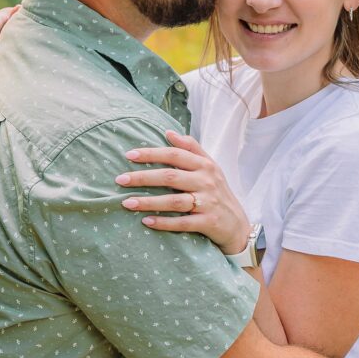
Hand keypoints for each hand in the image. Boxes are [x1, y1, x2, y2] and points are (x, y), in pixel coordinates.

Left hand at [115, 131, 250, 255]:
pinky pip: (182, 223)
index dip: (151, 153)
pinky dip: (163, 223)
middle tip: (120, 180)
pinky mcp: (208, 222)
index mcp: (205, 165)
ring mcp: (207, 203)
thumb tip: (168, 132)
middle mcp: (206, 181)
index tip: (129, 155)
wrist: (238, 225)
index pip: (174, 154)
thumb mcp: (210, 167)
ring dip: (148, 202)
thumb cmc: (218, 192)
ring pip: (173, 201)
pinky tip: (146, 221)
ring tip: (126, 203)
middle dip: (142, 177)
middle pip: (170, 176)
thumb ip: (191, 148)